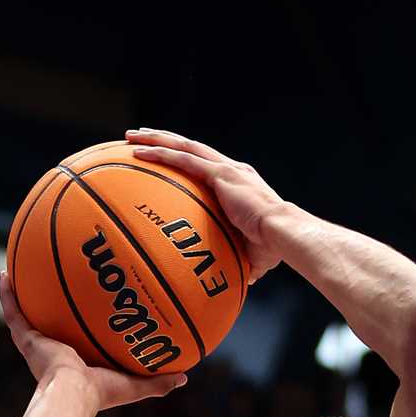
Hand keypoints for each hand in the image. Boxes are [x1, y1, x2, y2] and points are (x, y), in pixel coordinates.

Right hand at [0, 271, 186, 411]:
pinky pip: (14, 311)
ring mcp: (39, 343)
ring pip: (29, 312)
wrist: (72, 394)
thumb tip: (186, 378)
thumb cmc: (102, 393)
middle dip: (54, 303)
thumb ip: (159, 381)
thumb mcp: (136, 384)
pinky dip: (8, 294)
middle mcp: (56, 350)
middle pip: (54, 321)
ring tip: (22, 268)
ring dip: (25, 293)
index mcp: (78, 361)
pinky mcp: (26, 339)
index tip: (88, 306)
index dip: (83, 324)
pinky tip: (5, 273)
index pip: (80, 339)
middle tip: (57, 280)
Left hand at [124, 129, 283, 279]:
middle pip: (191, 147)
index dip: (186, 157)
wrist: (284, 234)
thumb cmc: (274, 247)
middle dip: (166, 139)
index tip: (169, 156)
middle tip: (141, 136)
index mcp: (240, 183)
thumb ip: (244, 261)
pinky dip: (160, 153)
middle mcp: (233, 169)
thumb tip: (243, 281)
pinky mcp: (220, 174)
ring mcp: (225, 169)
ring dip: (156, 139)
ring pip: (184, 145)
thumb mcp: (254, 253)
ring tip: (132, 135)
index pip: (207, 164)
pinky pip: (182, 159)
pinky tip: (138, 151)